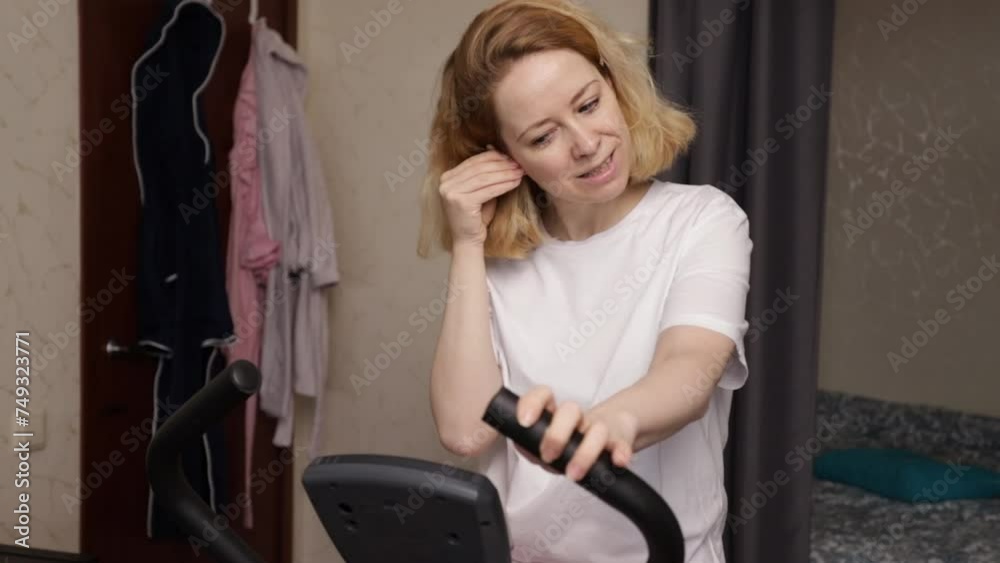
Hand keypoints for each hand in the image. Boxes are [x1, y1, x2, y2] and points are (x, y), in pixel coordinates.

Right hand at [438, 144, 524, 246]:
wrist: (468, 241)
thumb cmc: (476, 217)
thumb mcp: (480, 191)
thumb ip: (485, 175)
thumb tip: (501, 154)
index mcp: (447, 177)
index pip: (473, 161)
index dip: (494, 157)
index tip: (511, 158)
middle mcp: (446, 183)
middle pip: (479, 168)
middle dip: (502, 165)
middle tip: (518, 164)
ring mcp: (451, 192)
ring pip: (485, 177)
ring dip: (505, 174)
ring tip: (520, 173)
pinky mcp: (461, 202)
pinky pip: (488, 190)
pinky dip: (503, 185)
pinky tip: (515, 183)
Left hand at [515, 385, 637, 480]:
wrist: (614, 429)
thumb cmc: (574, 440)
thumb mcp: (550, 443)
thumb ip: (532, 445)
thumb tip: (521, 446)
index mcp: (557, 414)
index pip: (543, 396)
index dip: (533, 404)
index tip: (525, 421)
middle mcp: (578, 418)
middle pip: (569, 411)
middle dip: (556, 434)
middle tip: (548, 455)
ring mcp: (600, 427)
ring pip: (597, 429)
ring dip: (585, 452)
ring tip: (573, 473)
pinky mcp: (621, 439)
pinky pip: (623, 444)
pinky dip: (621, 452)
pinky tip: (618, 461)